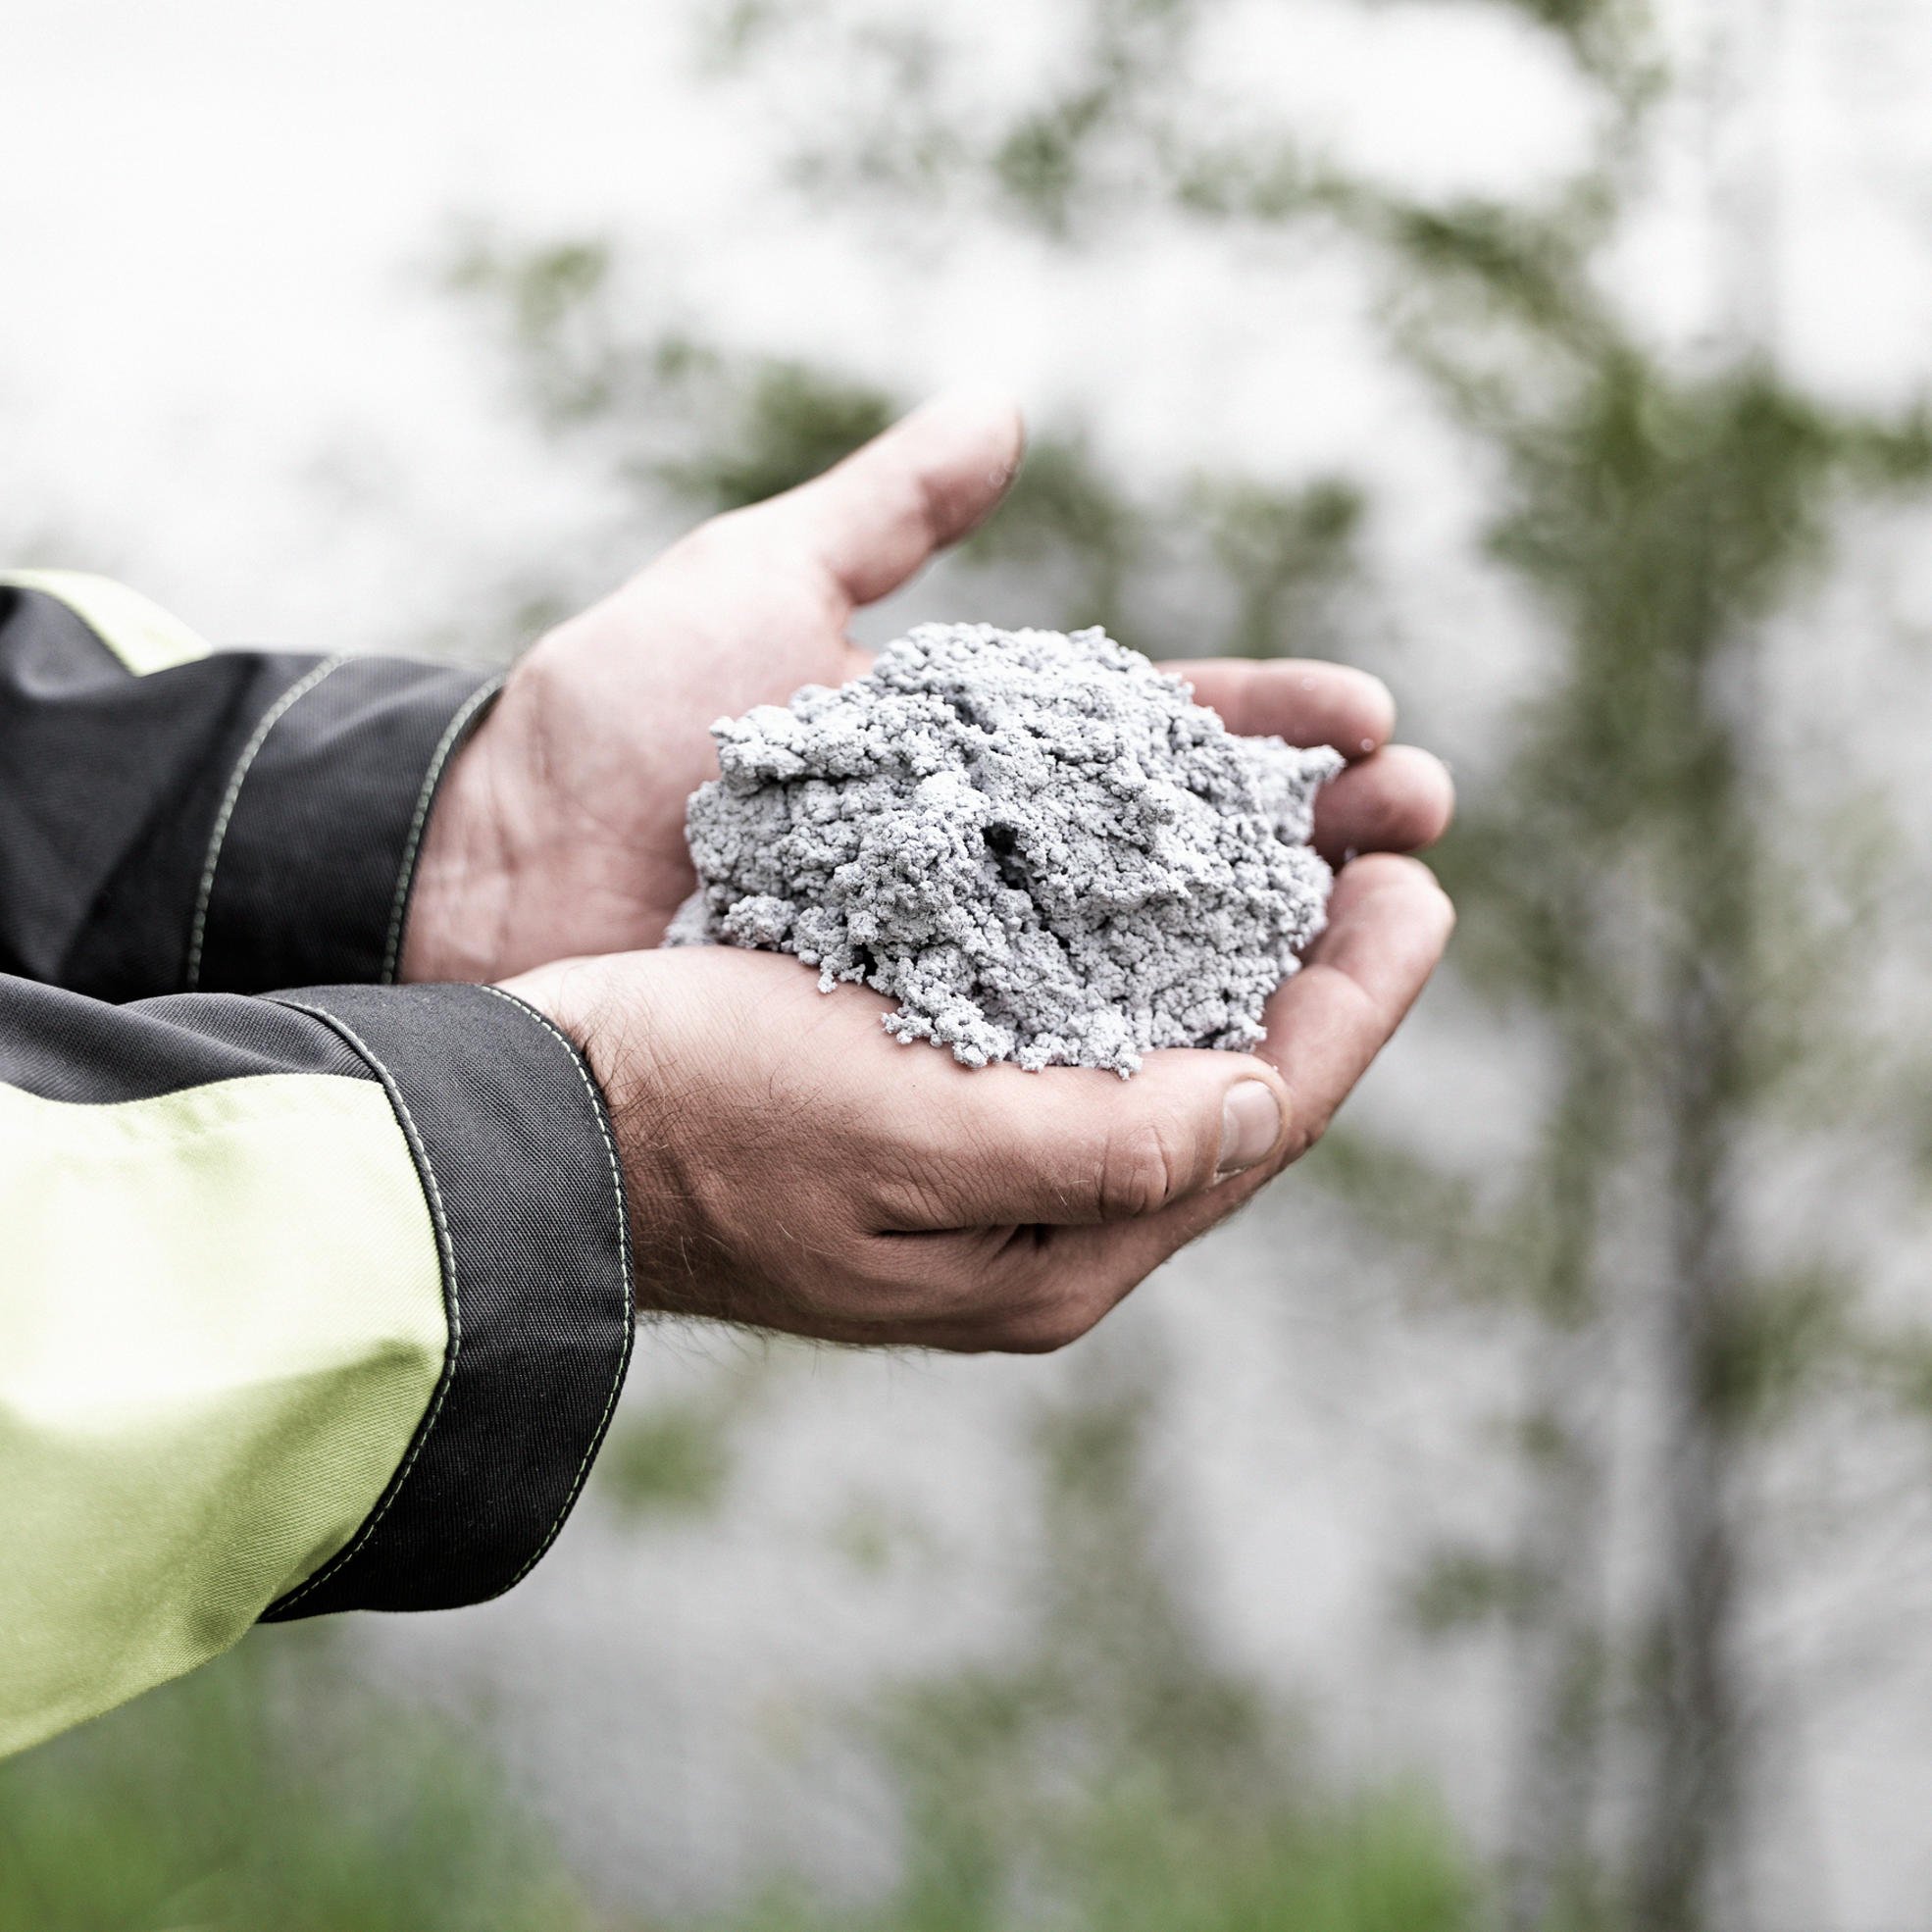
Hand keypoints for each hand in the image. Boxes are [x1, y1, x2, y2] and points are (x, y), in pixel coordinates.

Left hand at [403, 393, 1453, 982]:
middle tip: (1421, 816)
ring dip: (1290, 948)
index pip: (1159, 753)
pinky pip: (1084, 1075)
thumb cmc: (610, 740)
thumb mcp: (754, 593)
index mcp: (979, 776)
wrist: (488, 878)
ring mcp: (969, 993)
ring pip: (1165, 977)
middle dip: (1317, 840)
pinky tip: (1272, 1039)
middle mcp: (994, 887)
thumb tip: (1003, 408)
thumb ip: (884, 511)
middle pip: (1192, 866)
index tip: (1370, 724)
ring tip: (1398, 913)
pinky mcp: (933, 1081)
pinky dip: (1183, 1055)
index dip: (1269, 736)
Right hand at [501, 853, 1451, 1351]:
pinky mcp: (933, 1098)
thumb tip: (1263, 1106)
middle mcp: (1039, 1223)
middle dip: (1320, 967)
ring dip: (1239, 944)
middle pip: (1230, 1085)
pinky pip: (1078, 1020)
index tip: (1422, 886)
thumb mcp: (900, 1134)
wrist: (540, 1115)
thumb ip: (1096, 1144)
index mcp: (1052, 1254)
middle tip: (1395, 843)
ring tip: (1307, 841)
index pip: (1256, 1122)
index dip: (1355, 1005)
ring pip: (1160, 1047)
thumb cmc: (700, 1113)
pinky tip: (1159, 872)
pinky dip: (1137, 943)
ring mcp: (986, 1164)